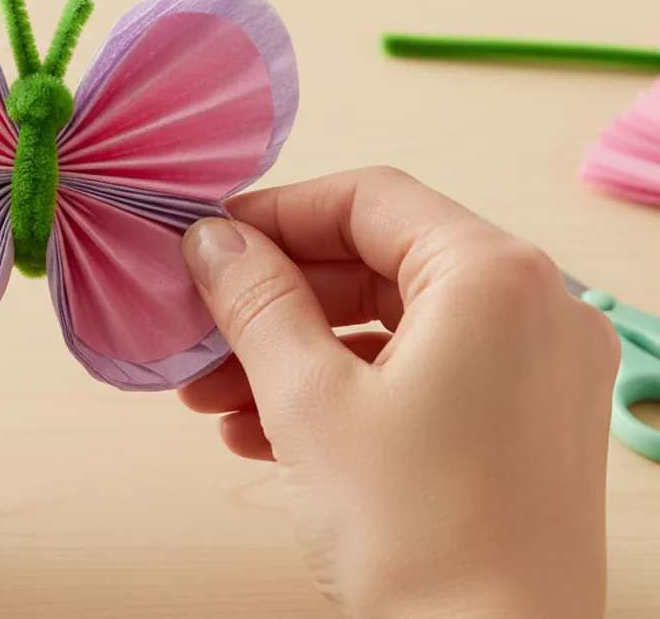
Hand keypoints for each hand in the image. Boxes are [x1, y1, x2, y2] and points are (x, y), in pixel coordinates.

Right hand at [180, 168, 618, 618]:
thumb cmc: (418, 541)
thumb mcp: (308, 401)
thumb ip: (254, 300)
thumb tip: (212, 239)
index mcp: (495, 277)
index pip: (368, 199)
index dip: (275, 215)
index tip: (209, 244)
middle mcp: (535, 309)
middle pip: (377, 263)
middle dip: (275, 303)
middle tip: (203, 331)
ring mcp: (537, 371)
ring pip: (391, 327)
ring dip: (296, 354)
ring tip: (216, 399)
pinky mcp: (524, 426)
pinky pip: (420, 377)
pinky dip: (343, 392)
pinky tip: (265, 433)